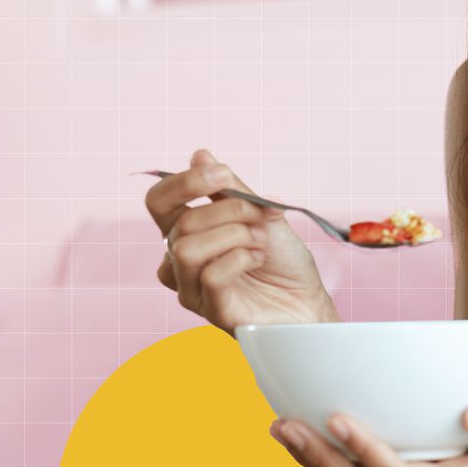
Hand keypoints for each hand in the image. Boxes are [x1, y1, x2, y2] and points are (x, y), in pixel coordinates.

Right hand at [145, 148, 339, 336]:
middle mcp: (180, 262)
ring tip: (260, 241)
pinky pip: (211, 275)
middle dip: (230, 211)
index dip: (185, 182)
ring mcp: (192, 289)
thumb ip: (230, 189)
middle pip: (182, 223)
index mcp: (186, 233)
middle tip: (262, 218)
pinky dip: (241, 258)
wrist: (309, 300)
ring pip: (187, 249)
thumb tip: (200, 155)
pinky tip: (258, 260)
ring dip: (235, 235)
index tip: (223, 174)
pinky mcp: (212, 311)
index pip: (158, 201)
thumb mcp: (261, 213)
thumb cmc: (282, 261)